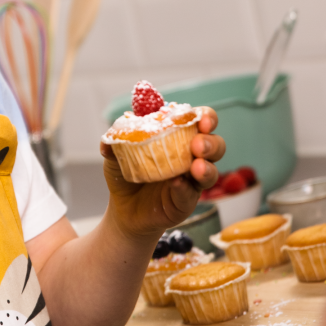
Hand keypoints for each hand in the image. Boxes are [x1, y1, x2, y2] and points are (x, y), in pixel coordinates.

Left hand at [101, 107, 224, 239]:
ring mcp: (191, 181)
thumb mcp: (115, 155)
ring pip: (211, 172)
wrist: (122, 209)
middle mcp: (191, 157)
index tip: (202, 119)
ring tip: (196, 166)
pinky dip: (185, 188)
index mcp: (178, 137)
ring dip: (206, 167)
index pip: (200, 121)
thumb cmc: (126, 174)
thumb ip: (113, 142)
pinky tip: (176, 184)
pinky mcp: (185, 202)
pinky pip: (191, 194)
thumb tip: (109, 138)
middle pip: (216, 145)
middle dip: (211, 142)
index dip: (206, 117)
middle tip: (197, 145)